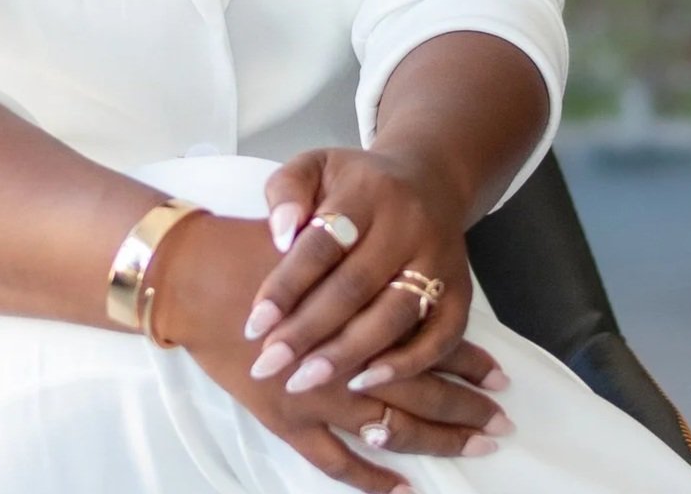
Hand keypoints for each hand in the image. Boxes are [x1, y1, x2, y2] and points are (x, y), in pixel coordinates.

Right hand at [147, 212, 510, 491]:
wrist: (189, 274)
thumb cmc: (248, 246)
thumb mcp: (308, 223)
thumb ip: (357, 253)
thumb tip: (406, 279)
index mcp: (355, 306)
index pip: (424, 341)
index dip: (466, 360)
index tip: (500, 375)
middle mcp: (344, 358)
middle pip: (418, 391)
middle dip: (464, 408)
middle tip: (501, 423)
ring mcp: (316, 396)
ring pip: (391, 428)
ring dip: (436, 441)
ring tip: (472, 447)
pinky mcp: (286, 418)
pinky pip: (338, 462)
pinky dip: (372, 478)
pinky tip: (402, 485)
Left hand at [242, 147, 478, 402]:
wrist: (427, 179)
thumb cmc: (353, 181)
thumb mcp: (314, 165)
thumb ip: (288, 191)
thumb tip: (280, 235)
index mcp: (366, 190)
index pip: (323, 243)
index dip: (287, 285)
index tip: (254, 325)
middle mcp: (408, 224)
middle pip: (356, 286)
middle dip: (308, 331)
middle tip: (269, 365)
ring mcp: (439, 259)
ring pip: (394, 316)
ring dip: (347, 355)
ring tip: (304, 380)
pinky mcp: (462, 291)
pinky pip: (439, 337)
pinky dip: (404, 364)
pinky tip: (362, 382)